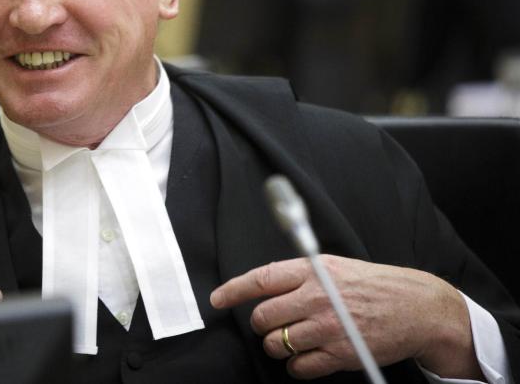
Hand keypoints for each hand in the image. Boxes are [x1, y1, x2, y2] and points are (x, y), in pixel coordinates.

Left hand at [209, 255, 481, 379]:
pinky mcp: (340, 354)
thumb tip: (267, 287)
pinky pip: (299, 367)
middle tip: (273, 324)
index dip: (233, 290)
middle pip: (263, 317)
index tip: (217, 299)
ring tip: (293, 340)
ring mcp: (327, 327)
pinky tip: (308, 357)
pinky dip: (297, 366)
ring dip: (278, 346)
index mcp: (312, 271)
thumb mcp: (335, 267)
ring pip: (277, 344)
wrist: (417, 308)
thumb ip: (301, 275)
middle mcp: (316, 297)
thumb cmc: (374, 285)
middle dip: (262, 324)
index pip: (260, 279)